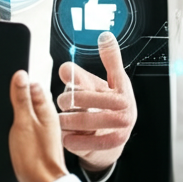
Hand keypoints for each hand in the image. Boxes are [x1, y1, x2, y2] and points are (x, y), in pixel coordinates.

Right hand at [9, 70, 67, 181]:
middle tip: (3, 99)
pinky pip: (23, 126)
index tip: (5, 81)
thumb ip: (22, 99)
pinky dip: (15, 125)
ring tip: (4, 114)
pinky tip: (7, 130)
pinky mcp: (34, 142)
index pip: (32, 84)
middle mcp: (45, 118)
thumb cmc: (35, 157)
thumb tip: (20, 75)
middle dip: (15, 97)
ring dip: (14, 112)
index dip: (18, 81)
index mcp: (46, 109)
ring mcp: (40, 130)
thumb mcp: (24, 122)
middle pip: (28, 99)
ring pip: (24, 113)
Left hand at [56, 32, 135, 173]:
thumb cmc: (113, 103)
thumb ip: (107, 60)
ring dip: (67, 120)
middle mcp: (122, 108)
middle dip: (68, 100)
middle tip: (61, 102)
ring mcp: (118, 128)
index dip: (76, 77)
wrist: (120, 135)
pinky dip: (73, 139)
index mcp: (121, 90)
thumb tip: (104, 36)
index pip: (95, 80)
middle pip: (85, 100)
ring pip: (83, 122)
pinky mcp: (111, 145)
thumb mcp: (114, 80)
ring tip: (59, 119)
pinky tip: (66, 137)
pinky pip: (87, 142)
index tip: (64, 72)